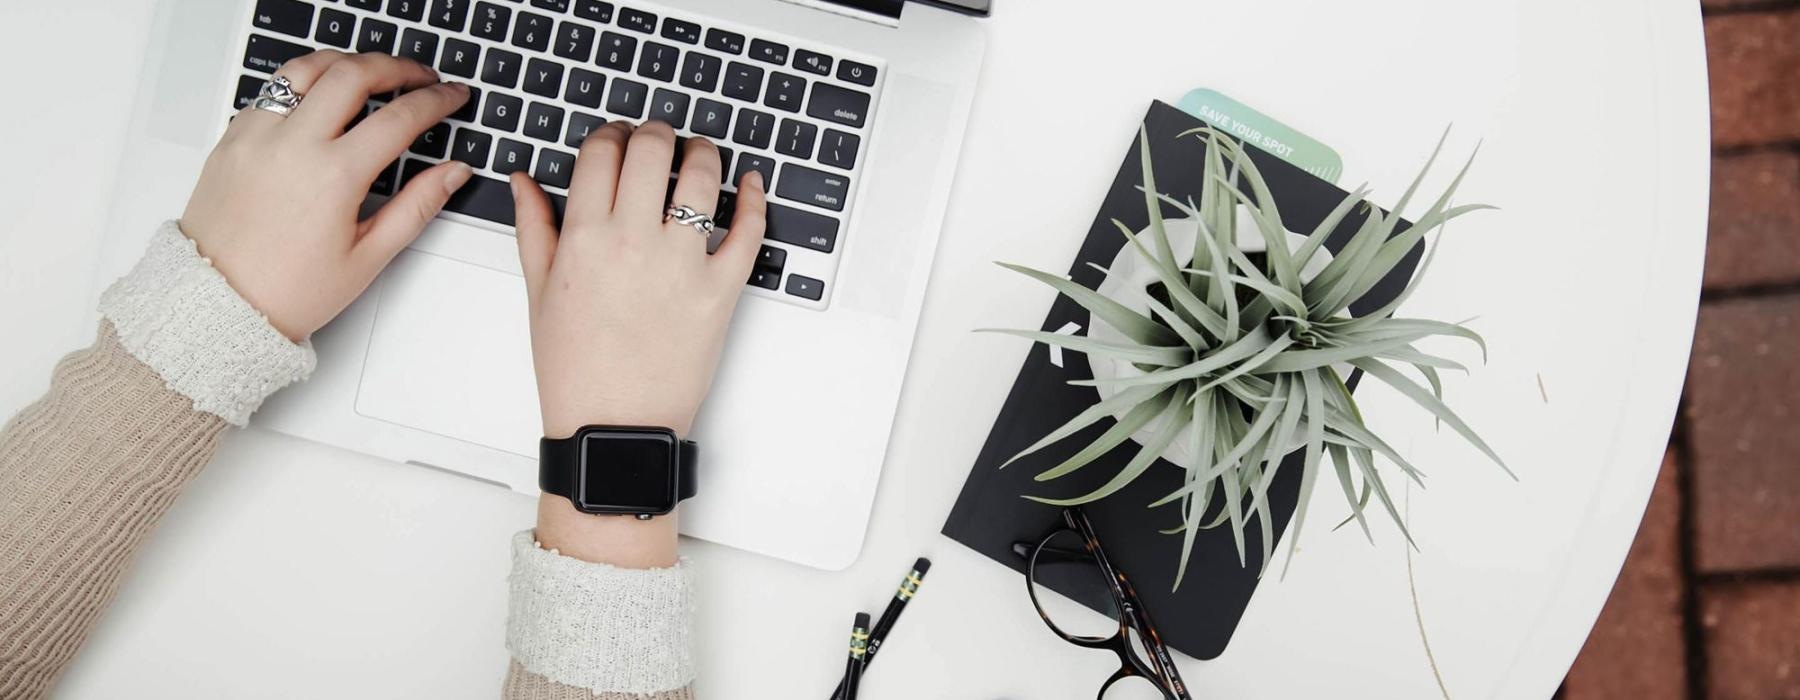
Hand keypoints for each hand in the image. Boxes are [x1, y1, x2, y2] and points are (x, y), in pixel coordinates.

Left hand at [180, 50, 473, 339]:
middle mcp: (292, 145)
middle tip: (419, 76)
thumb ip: (417, 206)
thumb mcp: (368, 256)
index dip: (435, 100)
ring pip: (306, 69)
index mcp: (333, 176)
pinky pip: (272, 92)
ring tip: (370, 73)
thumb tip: (452, 173)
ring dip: (346, 63)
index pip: (399, 117)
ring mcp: (256, 136)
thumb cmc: (287, 290)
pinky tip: (321, 101)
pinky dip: (304, 85)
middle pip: (353, 73)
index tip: (451, 96)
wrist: (217, 304)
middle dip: (396, 67)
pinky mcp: (232, 138)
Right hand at [511, 121, 763, 567]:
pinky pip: (749, 231)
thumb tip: (524, 181)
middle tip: (658, 138)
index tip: (616, 139)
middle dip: (655, 132)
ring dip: (703, 153)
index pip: (602, 152)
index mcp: (584, 238)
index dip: (610, 134)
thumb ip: (534, 227)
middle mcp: (634, 242)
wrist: (614, 427)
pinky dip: (754, 199)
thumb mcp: (539, 294)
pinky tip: (750, 184)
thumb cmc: (575, 369)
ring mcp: (682, 265)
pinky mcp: (722, 291)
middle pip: (652, 150)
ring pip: (702, 178)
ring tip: (699, 154)